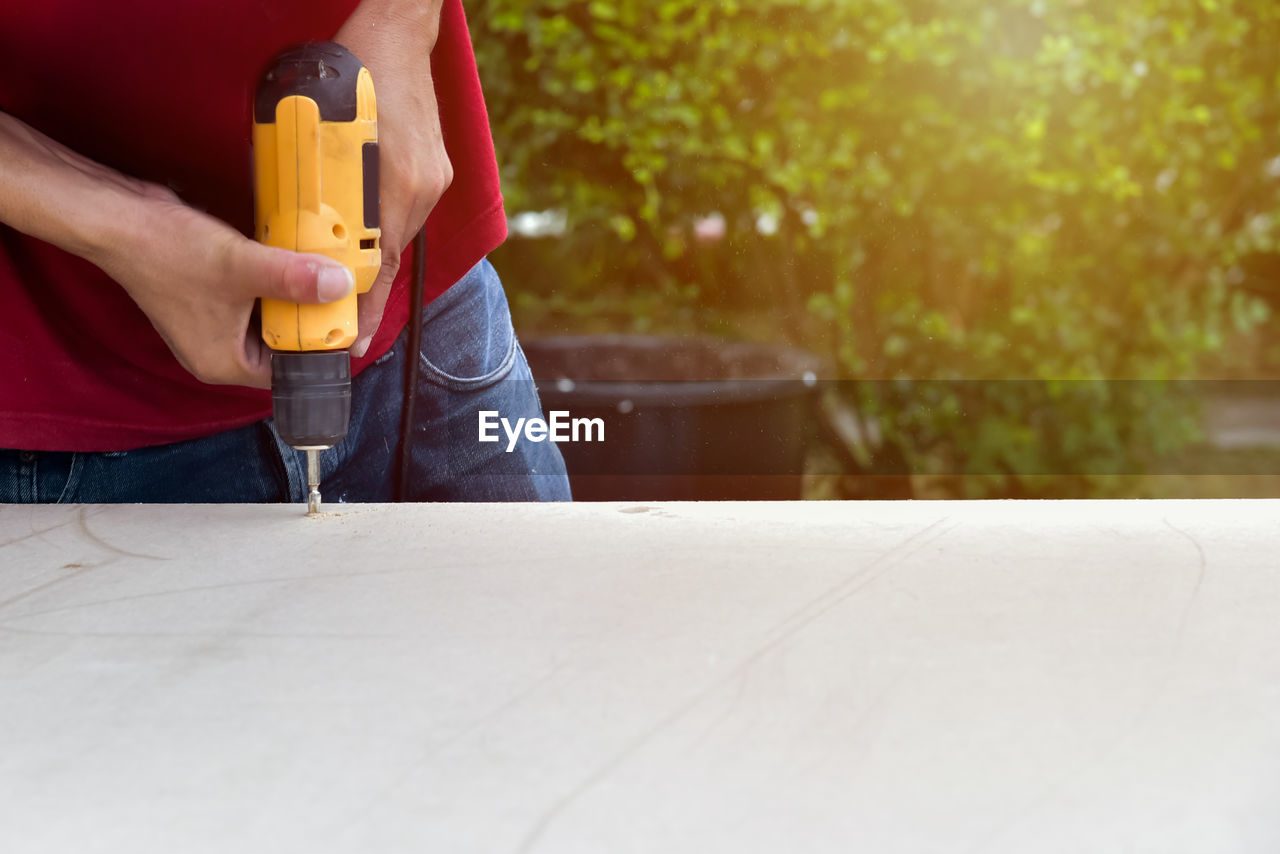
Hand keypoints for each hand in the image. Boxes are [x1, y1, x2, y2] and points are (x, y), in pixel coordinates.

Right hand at [0, 112, 354, 389]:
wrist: (119, 220)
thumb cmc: (167, 252)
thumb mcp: (241, 266)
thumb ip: (293, 279)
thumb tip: (339, 286)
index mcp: (225, 363)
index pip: (290, 372)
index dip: (321, 350)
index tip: (348, 325)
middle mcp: (219, 352)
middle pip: (283, 347)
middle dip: (311, 322)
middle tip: (343, 298)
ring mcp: (213, 325)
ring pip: (271, 321)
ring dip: (294, 301)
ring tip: (325, 279)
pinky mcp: (211, 299)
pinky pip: (256, 300)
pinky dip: (274, 286)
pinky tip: (294, 264)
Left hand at [335, 0, 451, 356]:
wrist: (396, 30)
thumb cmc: (350, 70)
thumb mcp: (313, 128)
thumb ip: (307, 181)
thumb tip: (287, 226)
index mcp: (395, 183)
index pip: (382, 263)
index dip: (365, 309)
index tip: (354, 343)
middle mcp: (422, 185)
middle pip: (391, 253)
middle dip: (364, 287)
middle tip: (341, 319)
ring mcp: (433, 175)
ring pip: (397, 231)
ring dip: (369, 248)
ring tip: (344, 264)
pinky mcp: (435, 166)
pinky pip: (406, 207)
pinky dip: (383, 219)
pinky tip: (364, 217)